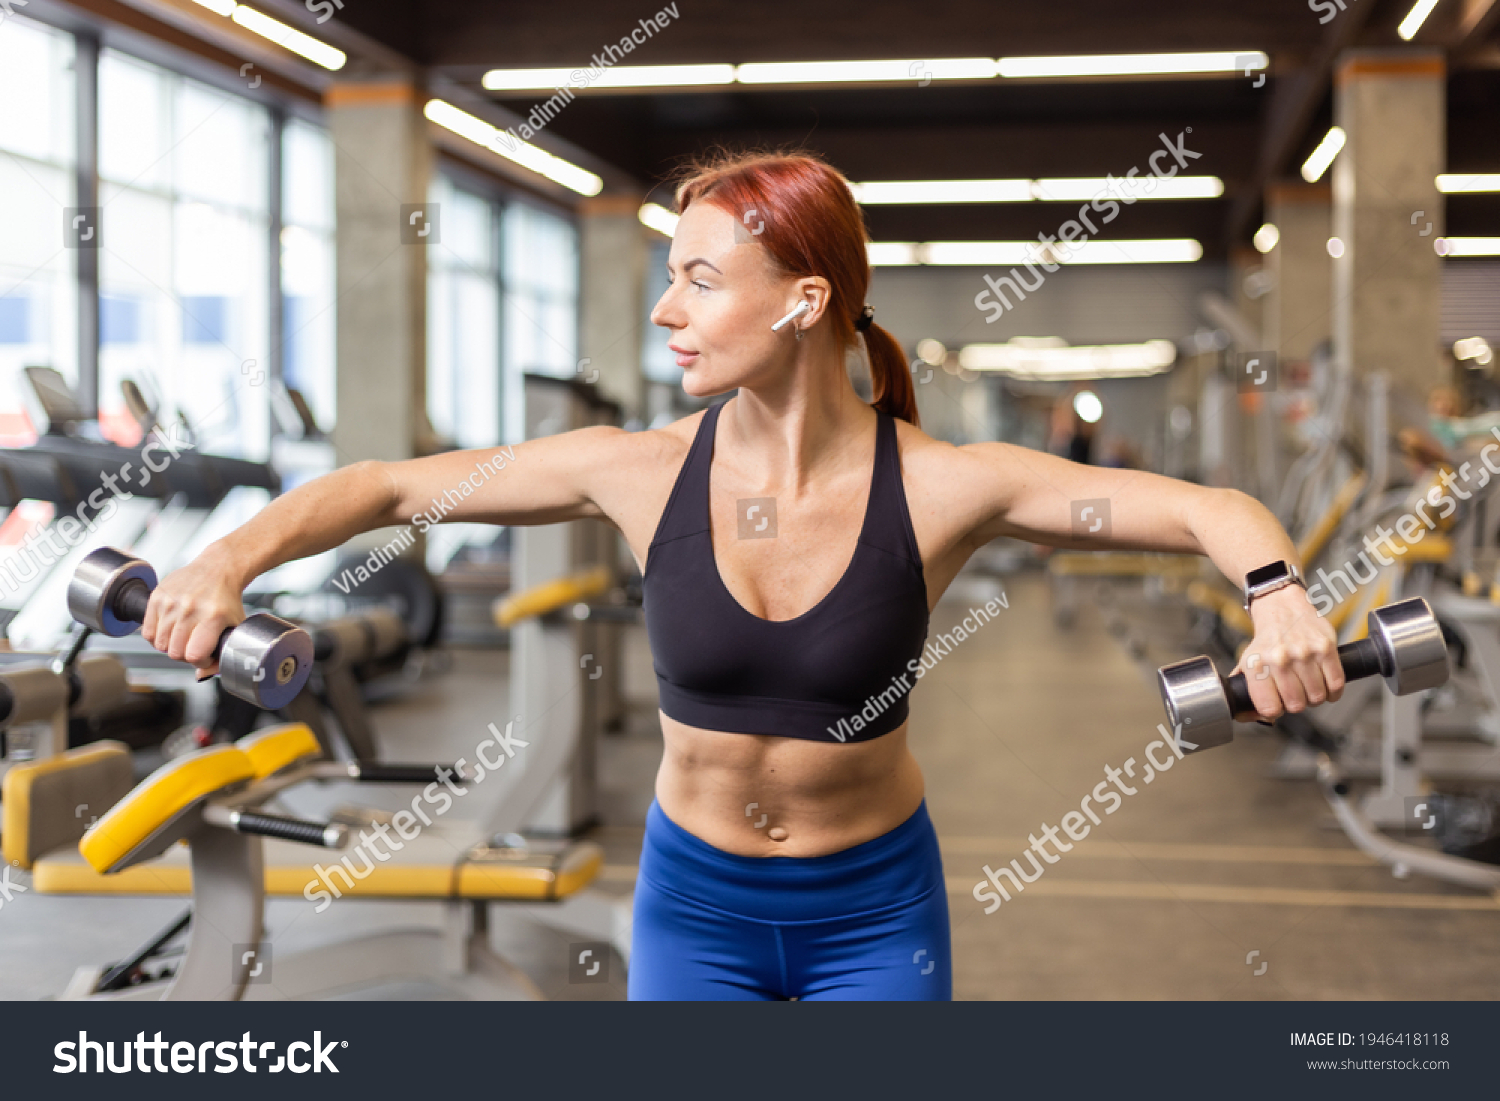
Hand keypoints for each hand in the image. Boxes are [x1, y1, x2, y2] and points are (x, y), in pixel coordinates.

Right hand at [139, 546, 247, 676]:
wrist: (217, 569)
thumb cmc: (227, 601)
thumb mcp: (235, 627)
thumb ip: (223, 654)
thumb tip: (201, 675)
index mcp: (213, 617)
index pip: (194, 655)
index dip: (200, 661)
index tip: (206, 655)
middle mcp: (190, 609)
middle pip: (174, 653)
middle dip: (185, 655)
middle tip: (194, 646)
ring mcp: (171, 602)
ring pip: (160, 645)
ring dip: (171, 646)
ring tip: (184, 637)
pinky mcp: (156, 597)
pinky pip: (148, 632)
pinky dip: (158, 637)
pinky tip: (171, 630)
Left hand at [1232, 583, 1342, 720]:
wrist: (1282, 608)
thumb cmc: (1266, 640)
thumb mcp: (1247, 662)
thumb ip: (1246, 690)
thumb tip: (1249, 716)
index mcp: (1257, 665)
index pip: (1269, 708)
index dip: (1276, 711)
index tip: (1278, 705)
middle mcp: (1279, 659)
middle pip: (1297, 705)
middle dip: (1298, 704)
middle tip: (1296, 694)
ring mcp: (1304, 653)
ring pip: (1317, 697)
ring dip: (1315, 697)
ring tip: (1309, 686)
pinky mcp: (1325, 648)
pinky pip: (1336, 684)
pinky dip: (1333, 691)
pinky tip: (1325, 685)